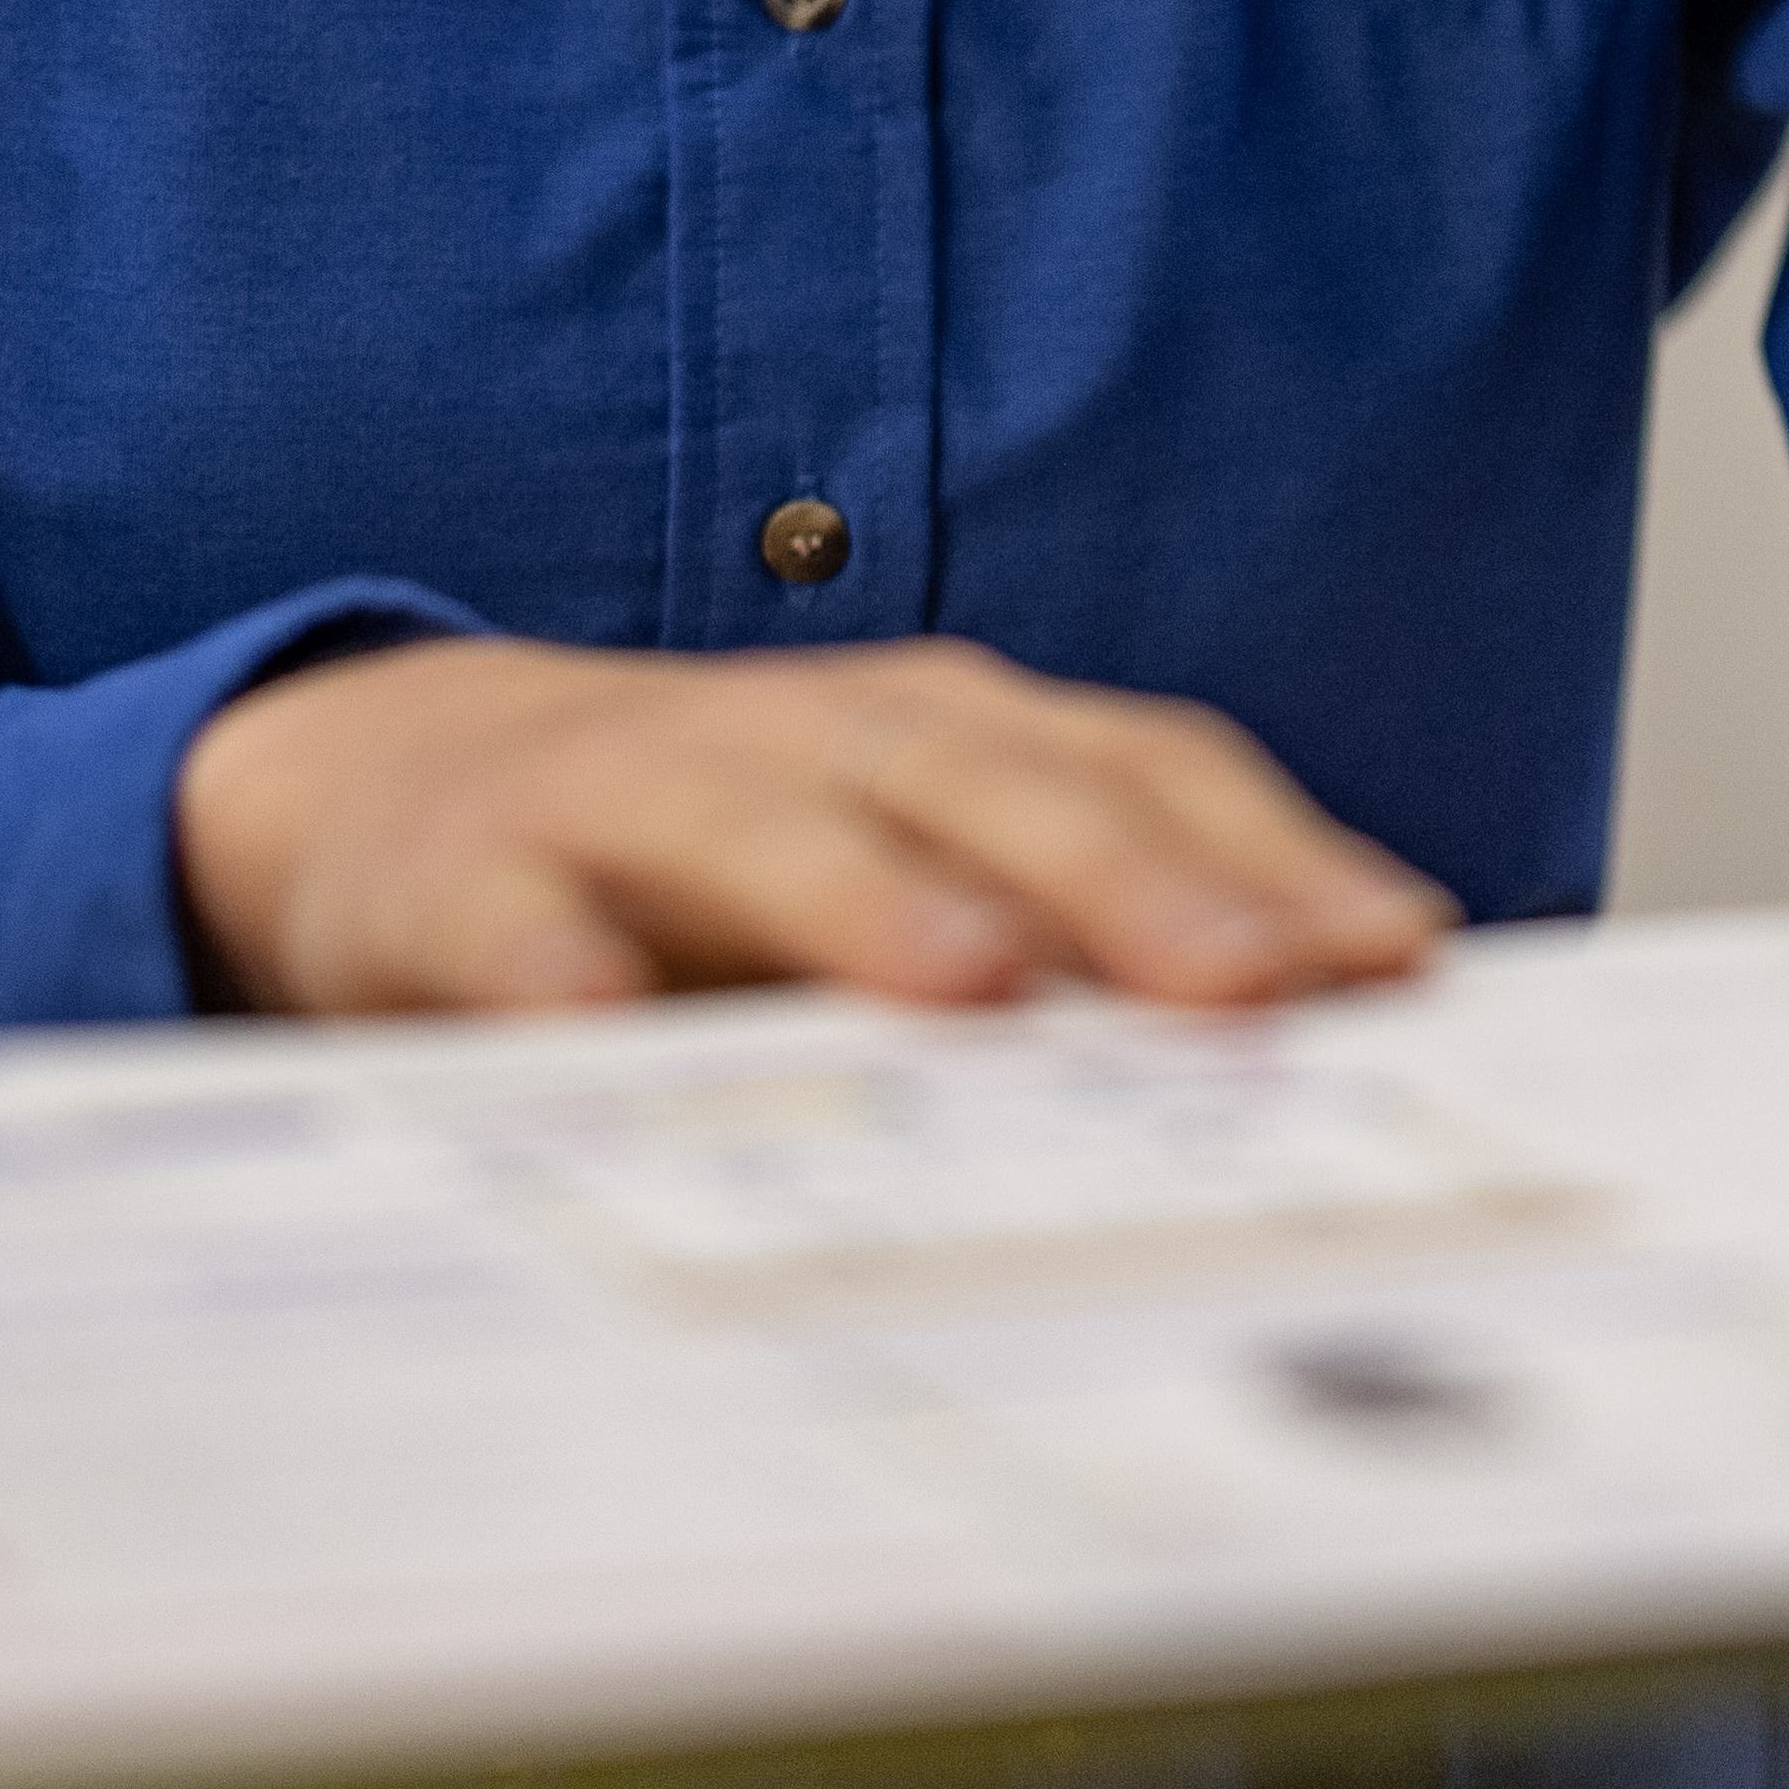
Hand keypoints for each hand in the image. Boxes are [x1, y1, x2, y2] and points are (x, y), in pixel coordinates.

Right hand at [175, 631, 1455, 1021]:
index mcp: (937, 735)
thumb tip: (1322, 1053)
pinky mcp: (463, 878)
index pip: (1133, 767)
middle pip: (984, 787)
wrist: (397, 783)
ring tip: (974, 989)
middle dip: (1126, 883)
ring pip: (766, 829)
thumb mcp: (904, 871)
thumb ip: (1080, 945)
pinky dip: (556, 967)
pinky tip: (604, 1027)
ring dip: (872, 901)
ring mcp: (630, 792)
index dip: (1266, 855)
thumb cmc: (711, 858)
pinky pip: (510, 924)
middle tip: (1250, 990)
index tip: (1392, 958)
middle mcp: (807, 738)